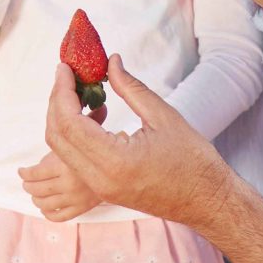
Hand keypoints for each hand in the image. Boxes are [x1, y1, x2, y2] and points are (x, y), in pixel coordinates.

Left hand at [18, 152, 102, 221]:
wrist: (113, 168)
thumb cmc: (87, 157)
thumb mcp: (69, 150)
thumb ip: (50, 158)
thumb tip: (30, 170)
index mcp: (65, 166)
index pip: (35, 173)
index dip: (24, 173)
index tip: (21, 171)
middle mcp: (69, 184)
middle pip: (37, 190)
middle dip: (27, 186)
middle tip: (26, 183)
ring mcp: (75, 199)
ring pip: (44, 205)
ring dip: (35, 200)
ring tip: (35, 194)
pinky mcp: (81, 208)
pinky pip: (58, 217)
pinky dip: (47, 214)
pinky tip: (44, 208)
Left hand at [41, 56, 234, 227]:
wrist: (206, 200)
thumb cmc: (193, 160)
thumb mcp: (163, 116)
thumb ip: (130, 88)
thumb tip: (110, 62)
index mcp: (115, 161)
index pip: (69, 122)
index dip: (61, 91)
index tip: (64, 68)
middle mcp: (100, 178)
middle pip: (56, 137)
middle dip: (56, 102)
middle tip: (66, 76)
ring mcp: (99, 188)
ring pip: (61, 150)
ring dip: (61, 118)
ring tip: (76, 91)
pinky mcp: (103, 190)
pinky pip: (75, 159)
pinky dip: (73, 135)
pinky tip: (87, 114)